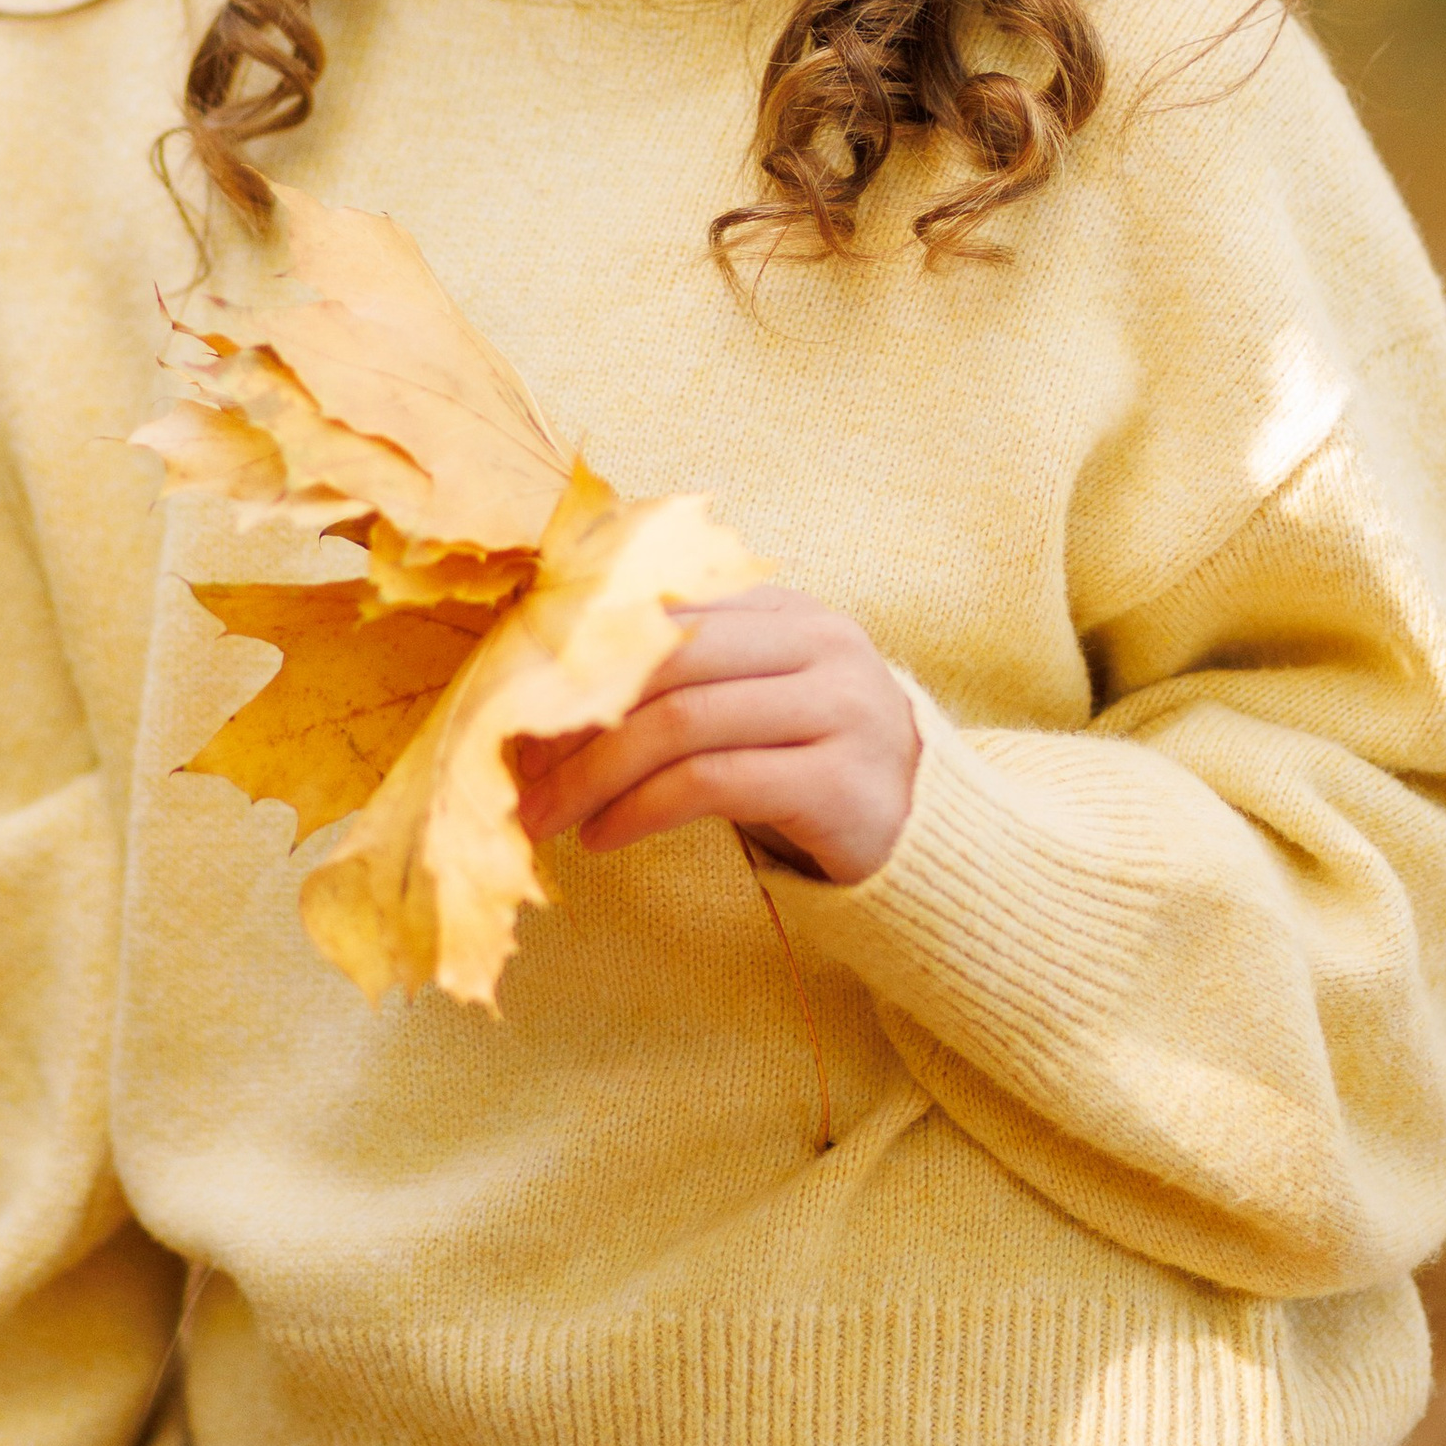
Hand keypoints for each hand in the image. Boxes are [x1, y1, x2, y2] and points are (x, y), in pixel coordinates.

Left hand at [514, 585, 919, 887]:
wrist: (930, 840)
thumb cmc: (809, 767)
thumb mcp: (753, 702)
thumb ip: (681, 676)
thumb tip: (544, 692)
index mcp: (790, 608)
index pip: (666, 605)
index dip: (580, 650)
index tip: (515, 701)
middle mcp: (822, 644)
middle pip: (667, 658)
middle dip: (576, 716)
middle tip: (519, 769)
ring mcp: (840, 709)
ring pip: (682, 721)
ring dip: (594, 773)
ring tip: (545, 816)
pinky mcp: (841, 782)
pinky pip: (713, 783)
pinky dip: (641, 810)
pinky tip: (603, 838)